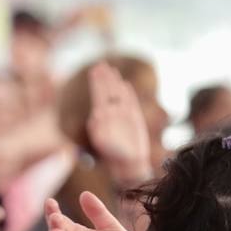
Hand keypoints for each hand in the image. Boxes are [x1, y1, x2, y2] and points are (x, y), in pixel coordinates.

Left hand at [86, 62, 151, 182]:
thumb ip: (98, 130)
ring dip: (115, 83)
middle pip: (107, 92)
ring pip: (119, 95)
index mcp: (102, 117)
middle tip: (101, 65)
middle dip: (104, 79)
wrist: (129, 164)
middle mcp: (112, 114)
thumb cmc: (113, 156)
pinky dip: (129, 94)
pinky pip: (131, 103)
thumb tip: (95, 116)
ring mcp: (123, 115)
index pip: (99, 96)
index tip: (94, 70)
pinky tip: (125, 85)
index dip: (97, 83)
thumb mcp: (102, 143)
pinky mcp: (135, 119)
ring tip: (112, 70)